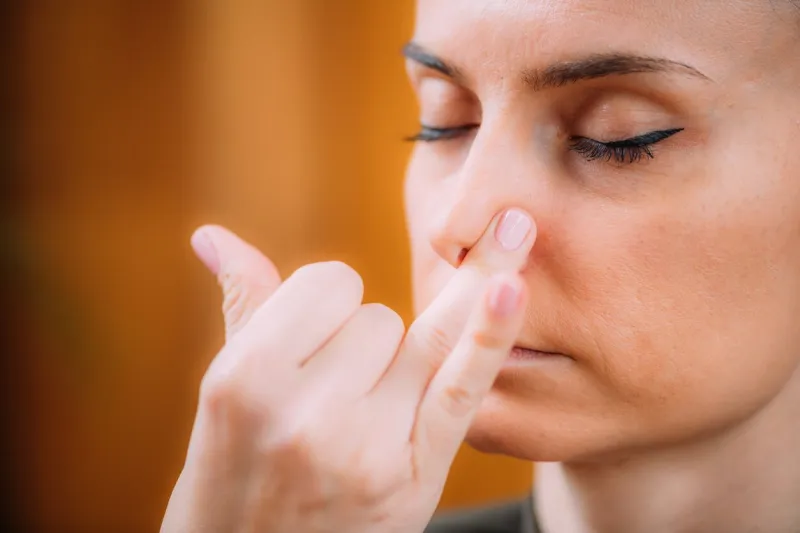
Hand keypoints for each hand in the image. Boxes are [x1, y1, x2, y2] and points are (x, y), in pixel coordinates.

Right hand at [161, 209, 534, 532]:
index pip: (328, 283)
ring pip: (423, 336)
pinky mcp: (416, 474)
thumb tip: (213, 235)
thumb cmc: (235, 471)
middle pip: (380, 314)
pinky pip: (461, 386)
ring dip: (401, 360)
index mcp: (246, 378)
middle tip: (329, 401)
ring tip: (360, 406)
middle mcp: (306, 412)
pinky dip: (490, 333)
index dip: (326, 306)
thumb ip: (243, 306)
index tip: (310, 348)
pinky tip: (512, 283)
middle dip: (361, 343)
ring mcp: (366, 445)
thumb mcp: (225, 396)